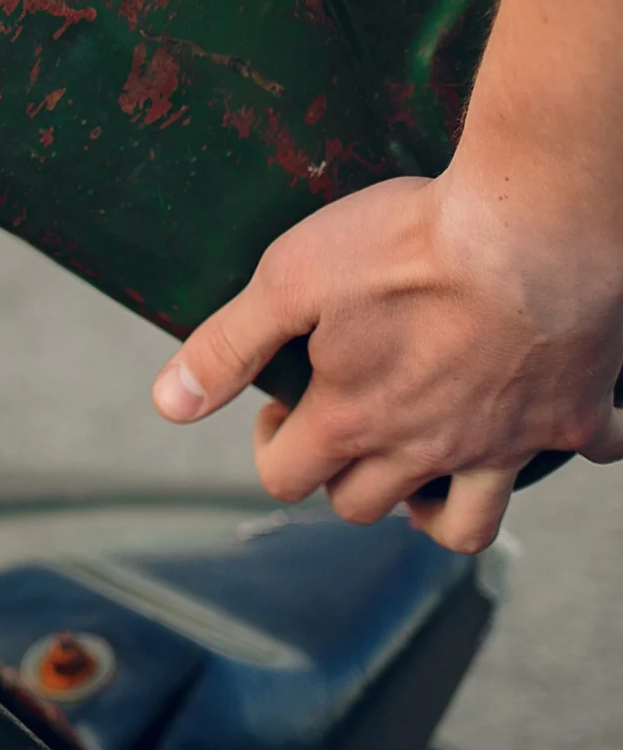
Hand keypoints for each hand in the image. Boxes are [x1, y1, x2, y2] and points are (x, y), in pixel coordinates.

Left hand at [150, 167, 622, 551]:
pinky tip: (552, 408)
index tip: (285, 407)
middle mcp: (427, 449)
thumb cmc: (406, 244)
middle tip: (346, 421)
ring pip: (468, 524)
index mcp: (352, 421)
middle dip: (342, 478)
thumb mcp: (287, 279)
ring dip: (440, 510)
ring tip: (427, 472)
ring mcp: (504, 441)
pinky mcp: (573, 415)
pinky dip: (567, 443)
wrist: (533, 225)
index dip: (273, 449)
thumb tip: (169, 405)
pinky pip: (581, 455)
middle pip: (366, 508)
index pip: (287, 480)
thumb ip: (228, 346)